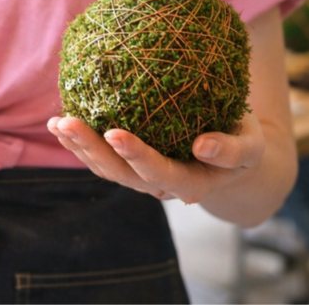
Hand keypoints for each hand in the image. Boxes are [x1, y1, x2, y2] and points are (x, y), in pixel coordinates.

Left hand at [47, 112, 265, 204]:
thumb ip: (233, 150)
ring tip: (57, 123)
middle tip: (68, 122)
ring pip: (105, 169)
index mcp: (191, 182)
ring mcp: (141, 178)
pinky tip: (59, 124)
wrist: (232, 151)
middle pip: (121, 173)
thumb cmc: (243, 140)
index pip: (160, 172)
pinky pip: (100, 159)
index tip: (114, 132)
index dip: (136, 155)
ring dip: (78, 147)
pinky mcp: (129, 166)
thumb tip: (202, 145)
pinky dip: (78, 144)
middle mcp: (160, 186)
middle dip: (91, 149)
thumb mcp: (251, 145)